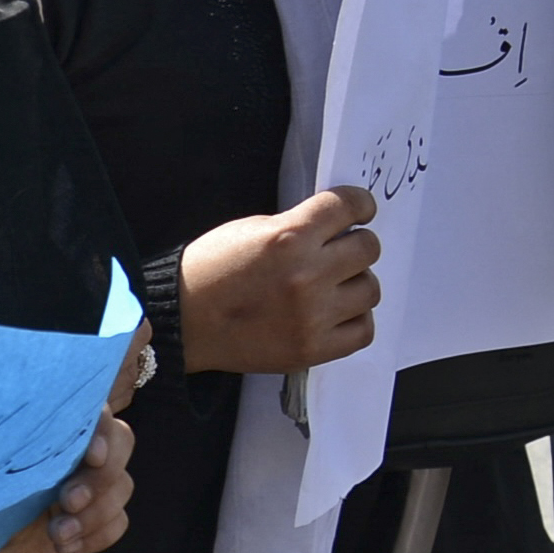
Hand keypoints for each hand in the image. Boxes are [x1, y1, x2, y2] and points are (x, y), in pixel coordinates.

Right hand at [177, 186, 381, 371]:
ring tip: (332, 285)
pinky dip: (354, 318)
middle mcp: (307, 275)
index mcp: (287, 237)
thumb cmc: (209, 271)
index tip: (361, 210)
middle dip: (355, 244)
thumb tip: (334, 229)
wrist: (182, 321)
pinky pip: (363, 330)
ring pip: (370, 289)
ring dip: (354, 282)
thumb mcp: (247, 229)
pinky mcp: (314, 348)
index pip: (348, 206)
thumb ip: (295, 227)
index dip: (359, 204)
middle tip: (338, 251)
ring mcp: (313, 315)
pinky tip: (335, 312)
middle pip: (368, 248)